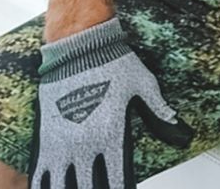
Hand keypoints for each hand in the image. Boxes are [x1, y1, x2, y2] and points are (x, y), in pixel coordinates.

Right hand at [32, 17, 192, 188]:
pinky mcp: (46, 134)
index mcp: (112, 133)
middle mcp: (86, 142)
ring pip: (63, 183)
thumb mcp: (145, 85)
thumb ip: (159, 110)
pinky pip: (42, 169)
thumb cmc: (113, 61)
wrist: (80, 46)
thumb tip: (177, 126)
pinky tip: (51, 188)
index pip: (116, 178)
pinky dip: (46, 183)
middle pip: (88, 185)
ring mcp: (63, 140)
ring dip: (71, 188)